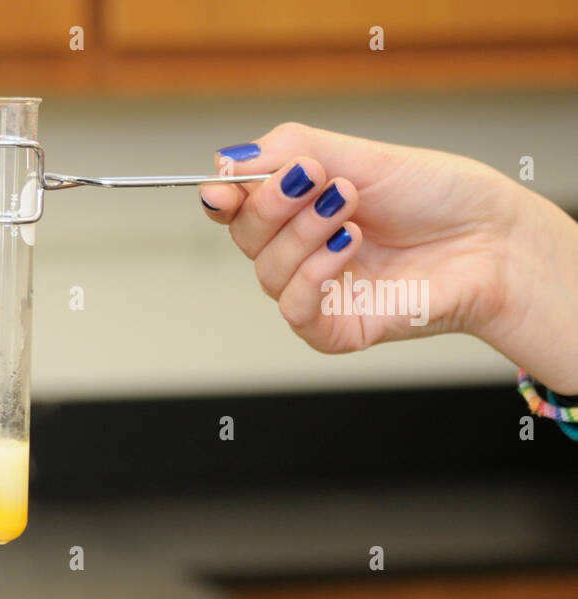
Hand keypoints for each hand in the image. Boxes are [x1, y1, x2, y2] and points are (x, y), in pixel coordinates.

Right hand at [199, 122, 577, 391]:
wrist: (494, 239)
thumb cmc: (439, 197)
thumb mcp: (359, 156)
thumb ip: (290, 152)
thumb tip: (225, 161)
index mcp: (300, 209)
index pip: (238, 207)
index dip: (222, 197)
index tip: (224, 186)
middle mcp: (301, 251)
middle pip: (245, 236)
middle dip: (272, 204)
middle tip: (316, 178)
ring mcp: (316, 291)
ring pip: (267, 271)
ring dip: (303, 231)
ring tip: (349, 205)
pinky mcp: (333, 328)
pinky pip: (293, 309)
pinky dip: (313, 273)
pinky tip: (349, 244)